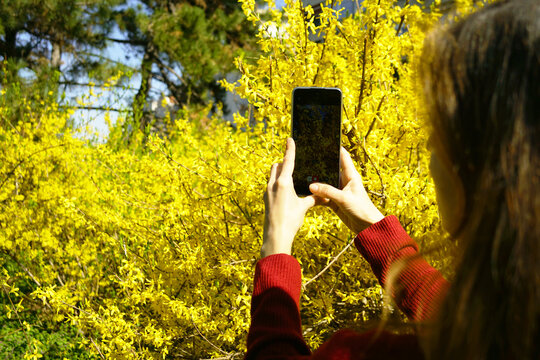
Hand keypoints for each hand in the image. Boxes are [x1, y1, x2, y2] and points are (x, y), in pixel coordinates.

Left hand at [262, 138, 318, 257]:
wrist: (275, 236)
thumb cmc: (290, 221)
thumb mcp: (303, 208)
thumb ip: (313, 199)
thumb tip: (325, 196)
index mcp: (283, 183)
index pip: (287, 161)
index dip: (290, 149)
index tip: (290, 139)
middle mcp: (273, 184)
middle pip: (277, 166)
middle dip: (284, 162)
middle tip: (294, 162)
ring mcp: (267, 191)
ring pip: (272, 175)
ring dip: (280, 172)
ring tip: (291, 176)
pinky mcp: (266, 199)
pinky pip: (271, 184)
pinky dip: (278, 182)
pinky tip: (285, 190)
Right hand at [309, 148, 383, 233]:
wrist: (367, 227)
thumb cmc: (362, 209)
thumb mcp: (344, 199)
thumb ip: (327, 191)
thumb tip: (311, 186)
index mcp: (351, 176)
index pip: (343, 157)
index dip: (335, 148)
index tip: (324, 141)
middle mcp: (344, 181)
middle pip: (331, 169)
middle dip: (321, 165)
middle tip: (308, 157)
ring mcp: (339, 192)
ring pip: (325, 183)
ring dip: (317, 181)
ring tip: (303, 174)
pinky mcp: (335, 202)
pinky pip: (323, 196)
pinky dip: (316, 195)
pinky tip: (307, 192)